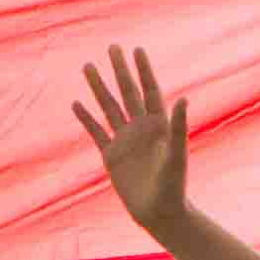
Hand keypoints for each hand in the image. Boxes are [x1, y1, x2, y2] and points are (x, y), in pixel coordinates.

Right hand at [74, 45, 190, 236]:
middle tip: (112, 46)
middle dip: (120, 70)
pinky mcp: (111, 156)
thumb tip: (184, 98)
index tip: (137, 49)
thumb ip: (178, 126)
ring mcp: (125, 140)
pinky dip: (86, 118)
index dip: (143, 70)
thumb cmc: (174, 186)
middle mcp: (140, 128)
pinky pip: (96, 132)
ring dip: (98, 87)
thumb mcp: (177, 154)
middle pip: (127, 92)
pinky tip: (76, 103)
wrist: (160, 213)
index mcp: (158, 125)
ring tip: (88, 66)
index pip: (149, 90)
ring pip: (108, 107)